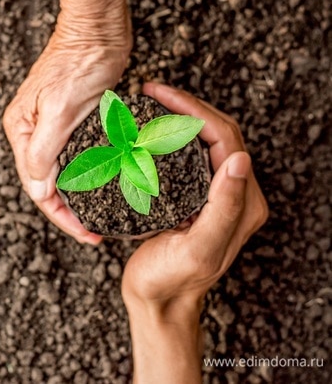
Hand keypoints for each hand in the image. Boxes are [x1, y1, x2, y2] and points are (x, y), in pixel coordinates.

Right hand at [3, 10, 130, 244]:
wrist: (98, 27)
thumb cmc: (79, 62)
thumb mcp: (59, 109)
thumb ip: (44, 151)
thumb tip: (37, 190)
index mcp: (22, 131)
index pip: (37, 187)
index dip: (61, 216)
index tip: (87, 234)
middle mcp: (32, 132)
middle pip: (47, 184)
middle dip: (69, 211)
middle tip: (95, 233)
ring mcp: (50, 126)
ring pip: (61, 173)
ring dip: (79, 196)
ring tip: (100, 217)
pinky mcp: (71, 120)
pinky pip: (75, 157)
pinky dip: (87, 175)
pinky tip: (103, 187)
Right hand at [121, 83, 268, 382]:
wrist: (157, 300)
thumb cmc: (173, 279)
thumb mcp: (199, 248)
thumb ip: (223, 207)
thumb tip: (240, 159)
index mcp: (241, 201)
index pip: (224, 137)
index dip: (194, 109)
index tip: (159, 94)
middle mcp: (232, 193)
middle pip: (216, 132)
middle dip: (185, 105)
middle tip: (152, 91)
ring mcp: (212, 193)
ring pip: (202, 140)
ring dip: (179, 116)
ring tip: (150, 103)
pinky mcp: (193, 196)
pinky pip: (187, 155)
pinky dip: (169, 136)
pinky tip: (148, 131)